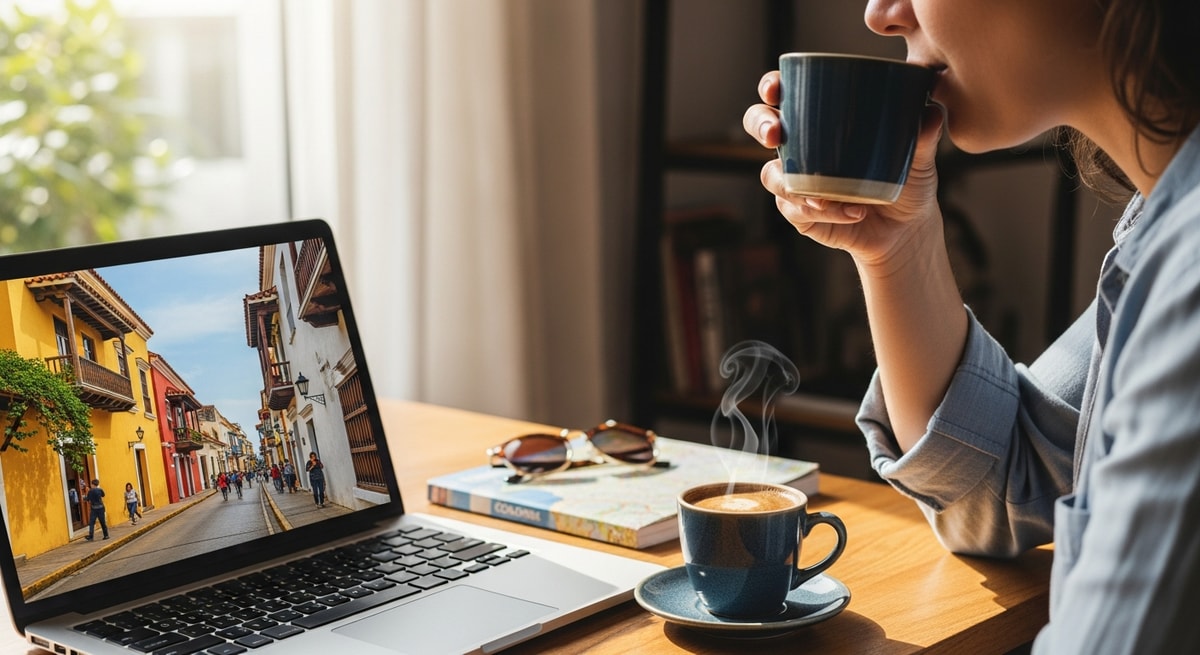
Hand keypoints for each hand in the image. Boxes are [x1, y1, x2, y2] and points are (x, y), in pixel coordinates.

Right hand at [742, 71, 945, 272]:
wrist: (906, 229)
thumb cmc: (906, 182)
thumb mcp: (918, 158)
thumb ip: (923, 136)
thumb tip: (930, 112)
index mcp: (821, 121)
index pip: (785, 94)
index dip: (771, 87)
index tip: (777, 89)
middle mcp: (800, 148)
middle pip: (760, 124)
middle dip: (761, 124)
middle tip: (776, 135)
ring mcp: (795, 181)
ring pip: (771, 176)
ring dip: (791, 185)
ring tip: (823, 198)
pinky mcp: (800, 213)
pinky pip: (795, 210)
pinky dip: (823, 212)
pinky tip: (851, 212)